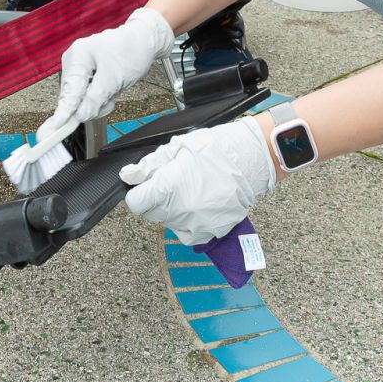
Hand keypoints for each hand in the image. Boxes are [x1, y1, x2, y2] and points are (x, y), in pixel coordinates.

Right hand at [36, 8, 173, 143]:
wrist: (144, 41)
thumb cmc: (131, 51)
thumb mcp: (115, 78)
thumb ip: (95, 98)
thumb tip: (80, 115)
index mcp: (78, 56)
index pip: (69, 90)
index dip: (63, 112)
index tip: (55, 128)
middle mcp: (74, 61)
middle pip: (74, 97)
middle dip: (92, 103)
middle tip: (109, 96)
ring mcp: (80, 68)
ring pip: (82, 99)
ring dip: (99, 100)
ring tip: (113, 87)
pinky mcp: (87, 75)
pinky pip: (88, 95)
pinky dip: (101, 97)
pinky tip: (111, 88)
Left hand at [119, 117, 275, 244]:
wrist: (251, 160)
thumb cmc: (217, 149)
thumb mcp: (178, 147)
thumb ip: (150, 165)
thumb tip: (130, 175)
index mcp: (167, 188)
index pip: (135, 203)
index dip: (137, 192)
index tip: (143, 185)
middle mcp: (179, 211)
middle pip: (151, 213)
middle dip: (154, 198)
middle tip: (171, 180)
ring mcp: (195, 223)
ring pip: (168, 222)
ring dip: (171, 210)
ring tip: (188, 189)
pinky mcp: (211, 230)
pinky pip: (188, 233)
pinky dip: (187, 223)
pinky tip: (196, 205)